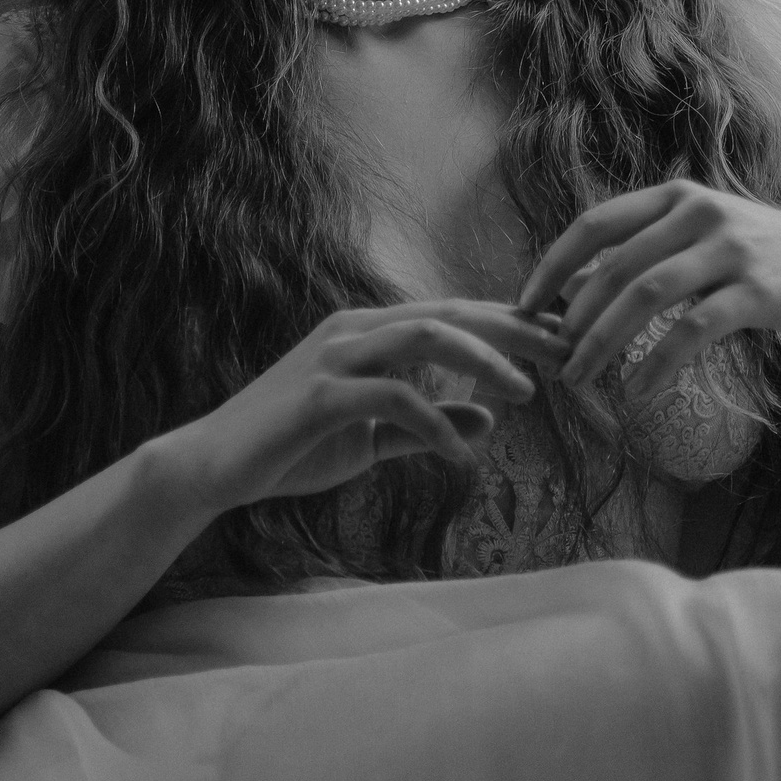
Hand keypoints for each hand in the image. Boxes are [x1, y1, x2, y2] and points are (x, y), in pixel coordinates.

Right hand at [182, 299, 564, 510]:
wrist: (213, 467)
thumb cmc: (290, 448)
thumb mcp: (371, 438)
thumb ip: (425, 426)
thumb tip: (488, 421)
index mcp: (368, 331)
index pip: (452, 313)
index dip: (509, 323)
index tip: (561, 337)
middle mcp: (354, 329)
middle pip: (450, 312)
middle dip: (514, 328)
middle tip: (567, 348)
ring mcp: (335, 357)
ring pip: (426, 336)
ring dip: (483, 360)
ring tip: (526, 394)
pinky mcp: (320, 396)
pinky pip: (392, 398)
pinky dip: (434, 424)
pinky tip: (461, 456)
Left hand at [517, 181, 780, 404]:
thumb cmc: (765, 260)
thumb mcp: (704, 241)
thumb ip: (647, 254)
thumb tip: (574, 291)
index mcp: (678, 195)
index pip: (596, 222)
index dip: (554, 263)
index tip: (523, 304)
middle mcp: (700, 212)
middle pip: (616, 265)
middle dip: (575, 317)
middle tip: (553, 360)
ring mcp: (730, 248)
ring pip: (646, 295)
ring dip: (604, 342)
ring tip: (581, 380)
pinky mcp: (756, 290)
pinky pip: (691, 330)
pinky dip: (657, 363)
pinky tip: (638, 392)